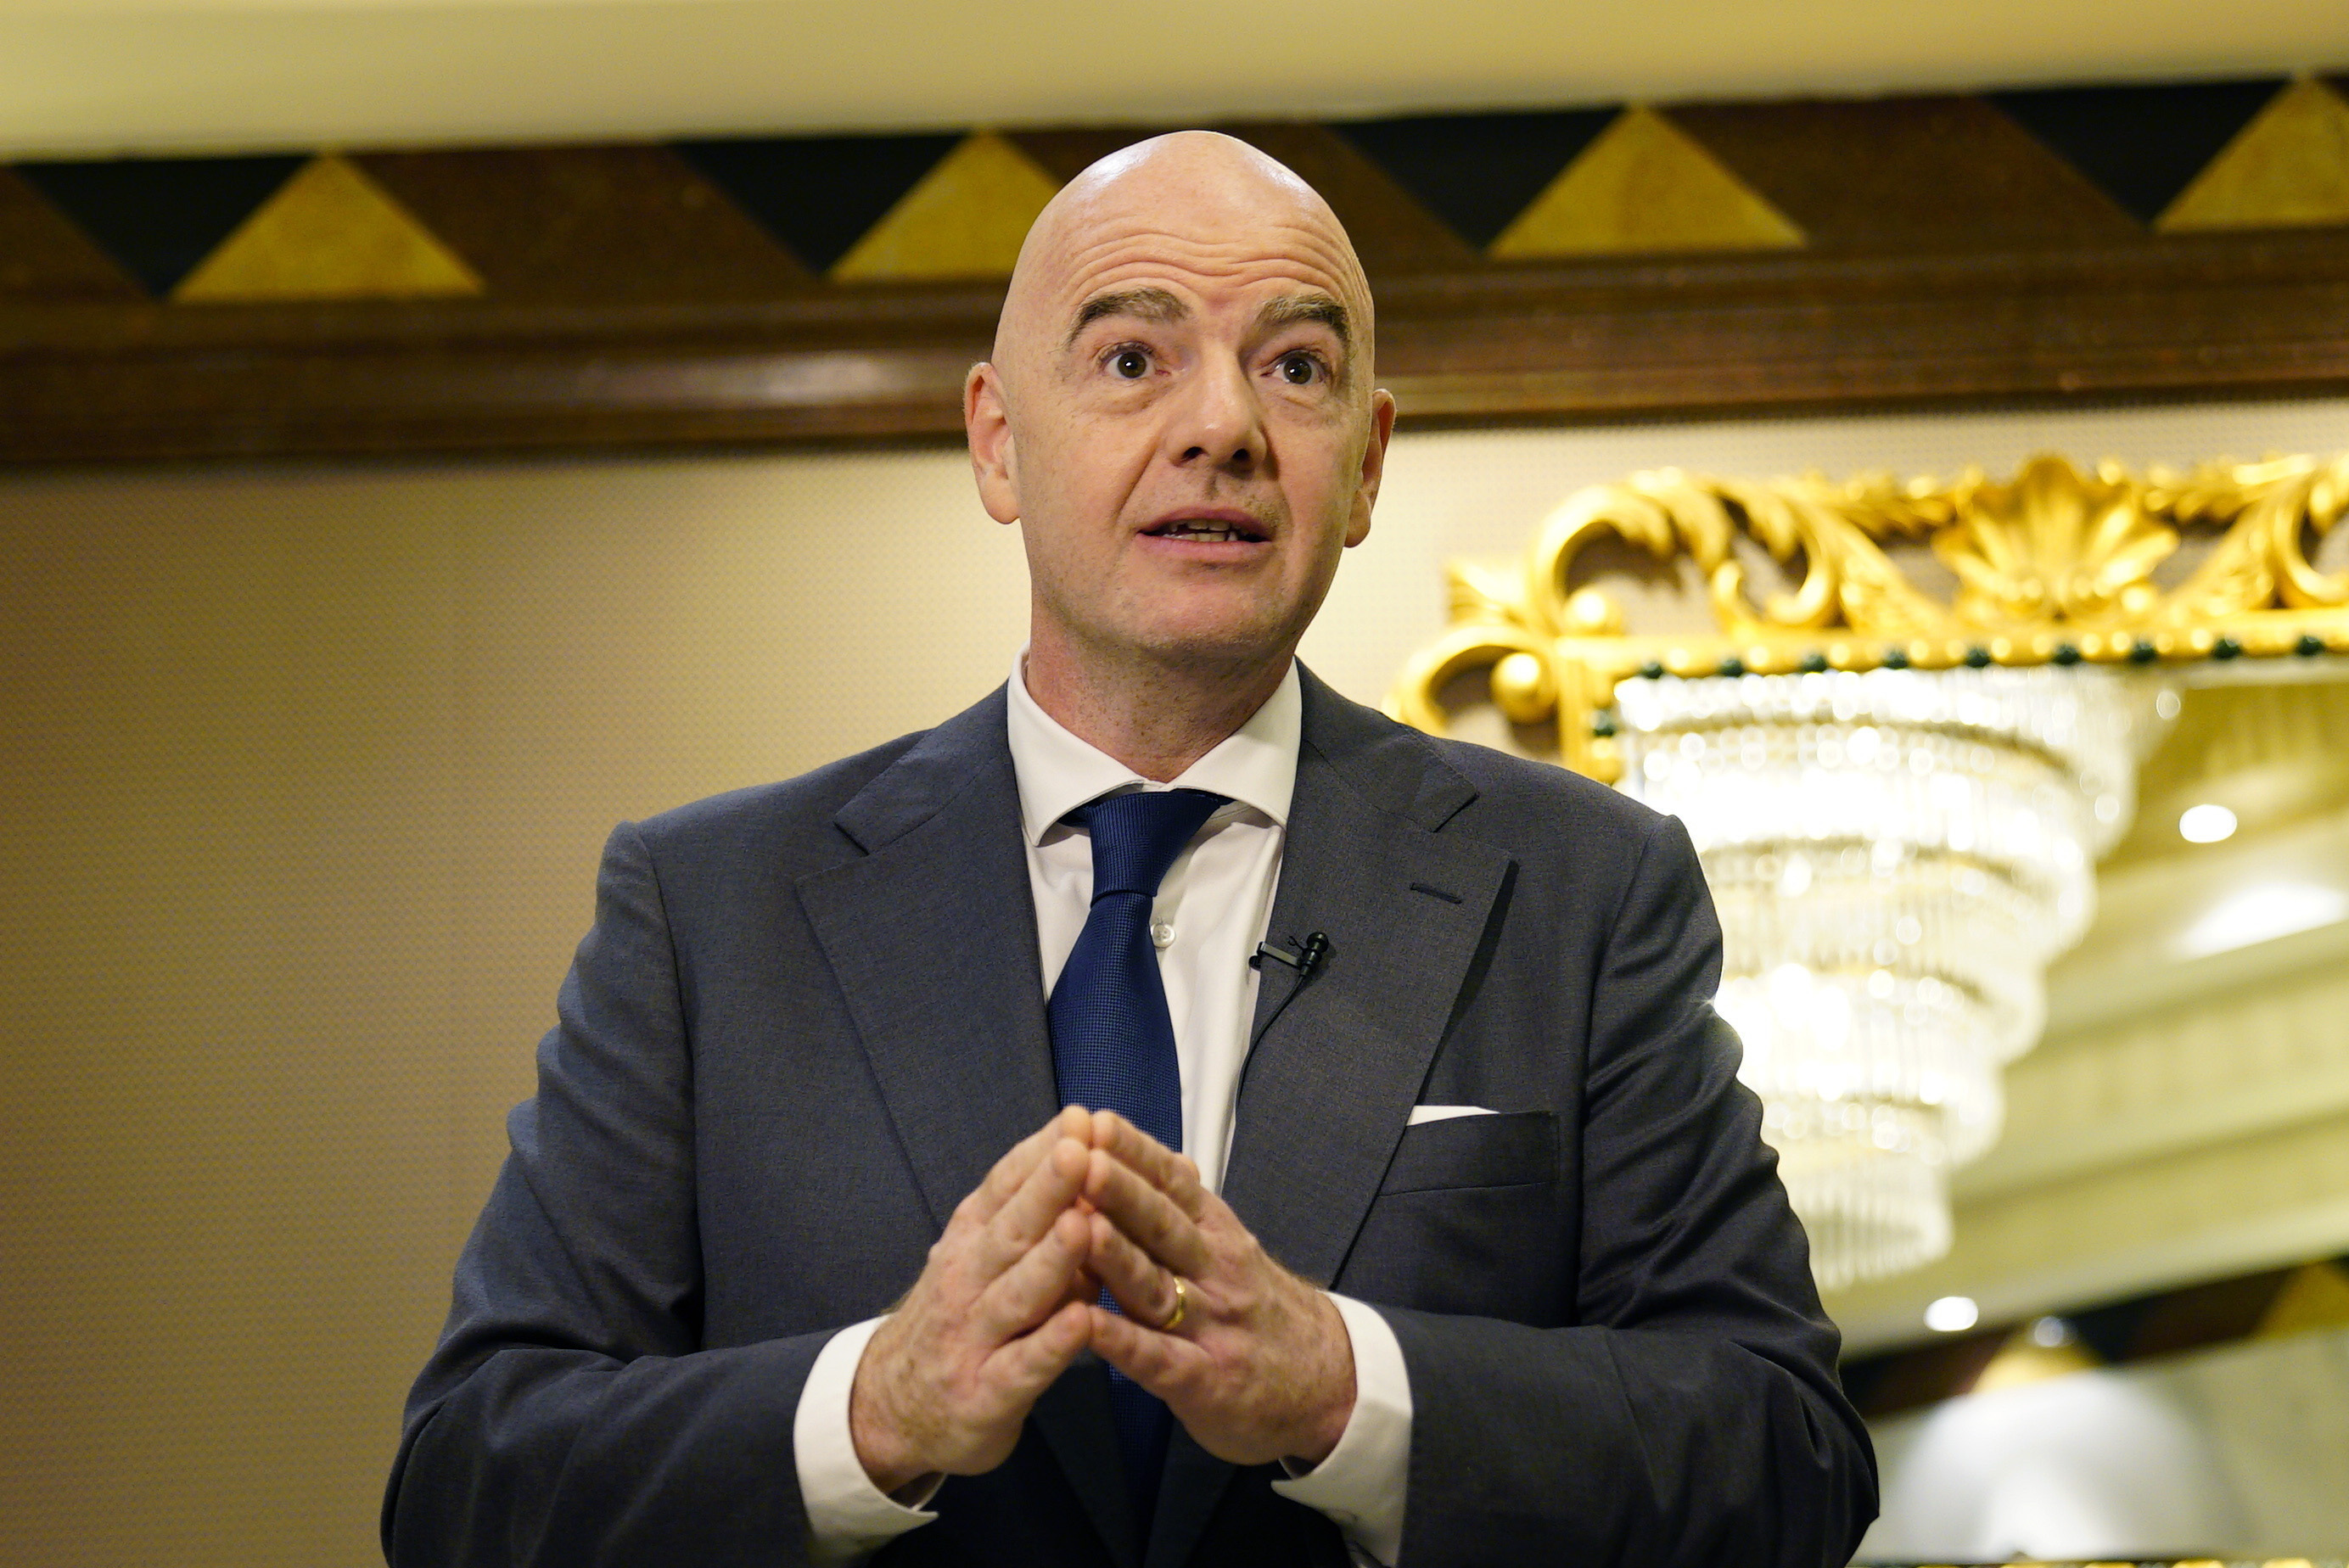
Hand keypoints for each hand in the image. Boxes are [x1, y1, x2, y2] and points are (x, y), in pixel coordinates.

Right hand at [849, 1106, 1098, 1492]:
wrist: (893, 1408)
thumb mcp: (984, 1259)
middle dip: (1048, 1188)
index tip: (1079, 1116)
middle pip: (1010, 1229)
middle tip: (1081, 1147)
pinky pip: (1022, 1367)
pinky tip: (1081, 1323)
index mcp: (970, 1239)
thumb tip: (1094, 1166)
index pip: (1004, 1186)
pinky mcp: (985, 1396)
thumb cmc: (961, 1319)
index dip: (1041, 1153)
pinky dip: (1051, 1345)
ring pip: (1016, 1293)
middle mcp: (965, 1281)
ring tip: (1081, 1225)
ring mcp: (973, 1338)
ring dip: (1050, 1259)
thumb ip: (1033, 1219)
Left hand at [1077, 1111, 1355, 1467]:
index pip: (1174, 1183)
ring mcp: (1209, 1325)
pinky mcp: (1203, 1381)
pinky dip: (1121, 1341)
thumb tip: (1164, 1157)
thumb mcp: (1235, 1246)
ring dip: (1116, 1255)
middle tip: (1079, 1157)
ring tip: (1076, 1227)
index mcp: (1216, 1233)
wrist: (1327, 1381)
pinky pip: (1157, 1358)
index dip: (1135, 1153)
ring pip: (1156, 1285)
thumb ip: (1193, 1210)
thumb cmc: (1260, 1308)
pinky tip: (1086, 1324)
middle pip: (1162, 1225)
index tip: (1096, 1121)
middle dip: (1120, 1189)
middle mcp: (1214, 1270)